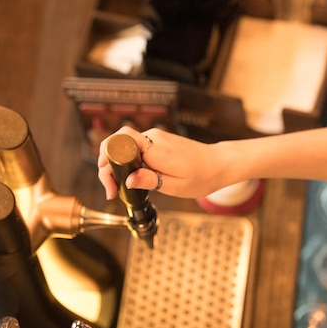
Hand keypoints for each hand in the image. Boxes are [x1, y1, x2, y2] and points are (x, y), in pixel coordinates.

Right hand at [97, 126, 224, 200]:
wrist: (219, 164)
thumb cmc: (201, 176)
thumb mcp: (175, 186)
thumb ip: (150, 180)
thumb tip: (128, 181)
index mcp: (157, 149)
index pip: (122, 141)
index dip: (108, 156)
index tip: (109, 178)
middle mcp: (154, 138)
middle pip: (118, 143)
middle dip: (107, 165)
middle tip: (110, 190)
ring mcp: (155, 137)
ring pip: (124, 146)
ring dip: (116, 165)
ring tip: (117, 187)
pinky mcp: (157, 141)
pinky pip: (134, 148)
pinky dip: (127, 161)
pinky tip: (129, 177)